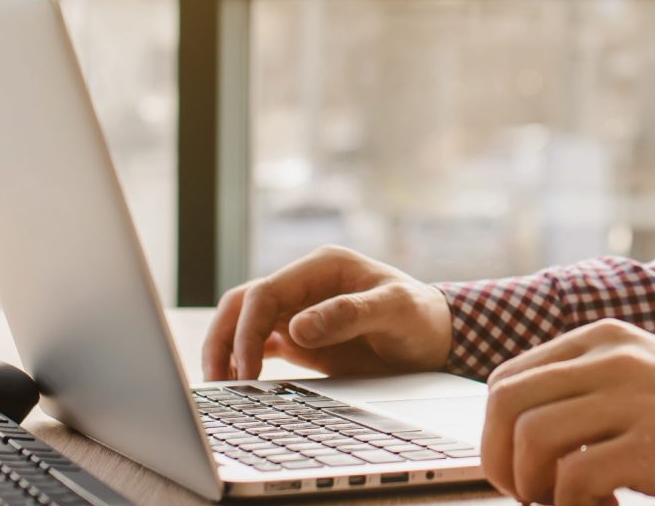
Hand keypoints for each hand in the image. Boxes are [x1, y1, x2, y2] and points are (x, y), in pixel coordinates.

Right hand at [203, 246, 452, 380]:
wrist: (438, 339)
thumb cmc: (422, 318)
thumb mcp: (396, 311)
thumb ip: (350, 314)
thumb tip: (297, 328)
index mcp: (322, 267)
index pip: (265, 292)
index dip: (248, 330)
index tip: (247, 371)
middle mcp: (304, 285)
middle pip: (244, 305)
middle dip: (223, 340)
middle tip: (216, 381)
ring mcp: (299, 311)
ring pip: (244, 324)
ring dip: (226, 351)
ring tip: (218, 387)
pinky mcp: (300, 338)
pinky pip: (261, 347)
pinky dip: (244, 363)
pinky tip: (238, 388)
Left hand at [479, 318, 654, 505]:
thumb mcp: (638, 381)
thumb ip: (582, 391)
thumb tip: (511, 438)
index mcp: (603, 339)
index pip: (507, 380)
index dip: (496, 435)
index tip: (519, 471)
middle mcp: (614, 357)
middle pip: (507, 405)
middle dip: (502, 463)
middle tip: (532, 495)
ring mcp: (636, 397)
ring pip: (532, 438)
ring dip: (537, 488)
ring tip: (574, 503)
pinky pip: (575, 477)